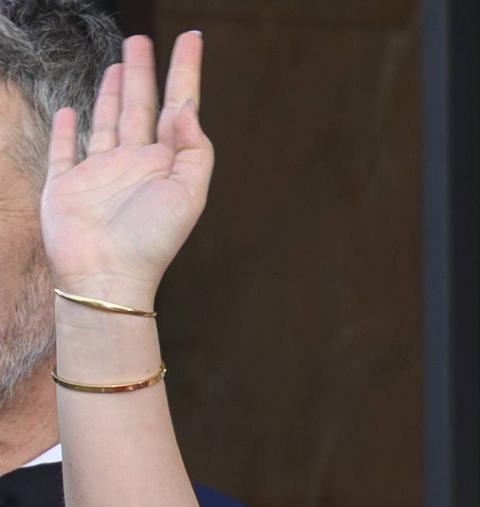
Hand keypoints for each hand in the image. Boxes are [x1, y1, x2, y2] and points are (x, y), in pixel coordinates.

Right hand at [41, 32, 211, 305]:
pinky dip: (67, 129)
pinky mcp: (67, 184)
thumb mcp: (188, 195)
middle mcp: (134, 164)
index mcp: (165, 165)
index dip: (186, 73)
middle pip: (140, 107)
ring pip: (108, 120)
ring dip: (113, 92)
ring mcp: (99, 172)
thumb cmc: (151, 240)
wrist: (107, 274)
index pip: (178, 108)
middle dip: (143, 74)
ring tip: (119, 65)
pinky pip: (65, 149)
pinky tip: (70, 111)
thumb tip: (187, 109)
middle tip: (142, 40)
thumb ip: (194, 151)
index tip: (192, 39)